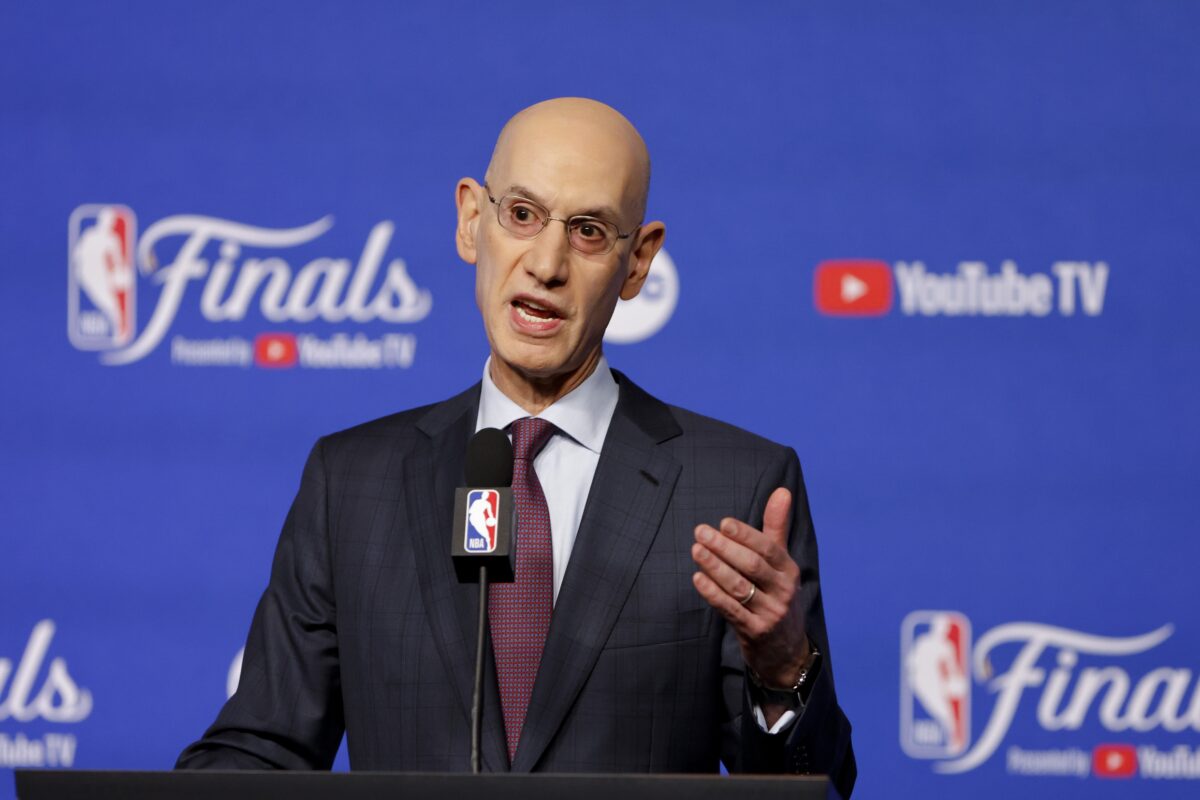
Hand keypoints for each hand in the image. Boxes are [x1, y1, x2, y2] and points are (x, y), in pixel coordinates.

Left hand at [691, 487, 809, 691]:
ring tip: (696, 550)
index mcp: (789, 571)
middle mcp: (783, 591)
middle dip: (725, 548)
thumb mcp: (781, 564)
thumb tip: (781, 490)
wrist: (786, 651)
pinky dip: (713, 593)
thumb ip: (776, 528)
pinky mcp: (754, 632)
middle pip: (752, 566)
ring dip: (715, 568)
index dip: (746, 535)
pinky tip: (698, 578)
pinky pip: (731, 610)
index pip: (769, 549)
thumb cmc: (777, 596)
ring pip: (739, 587)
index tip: (724, 523)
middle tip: (700, 532)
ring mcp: (769, 613)